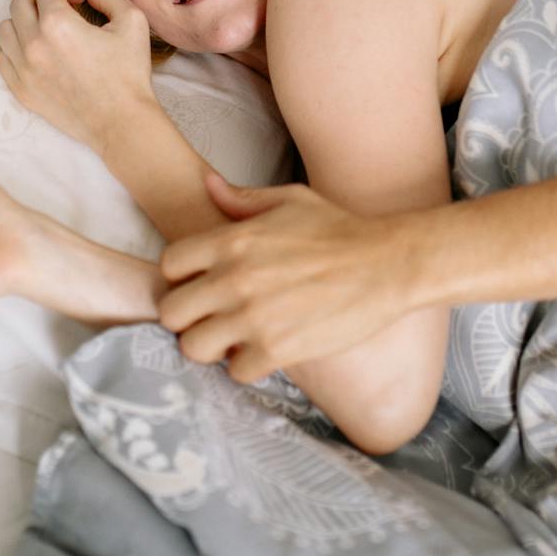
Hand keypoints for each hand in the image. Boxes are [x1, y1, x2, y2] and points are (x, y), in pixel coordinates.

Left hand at [0, 0, 155, 151]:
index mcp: (58, 25)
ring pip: (5, 30)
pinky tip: (37, 53)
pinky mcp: (21, 91)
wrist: (121, 122)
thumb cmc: (128, 74)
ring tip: (46, 32)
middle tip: (62, 12)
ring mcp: (23, 70)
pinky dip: (15, 49)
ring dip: (24, 23)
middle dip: (41, 1)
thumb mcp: (133, 21)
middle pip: (19, 5)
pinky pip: (3, 59)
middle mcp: (33, 45)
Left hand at [158, 174, 412, 383]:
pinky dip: (246, 366)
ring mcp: (254, 317)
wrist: (387, 264)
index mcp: (232, 240)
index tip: (200, 283)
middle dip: (187, 317)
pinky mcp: (278, 349)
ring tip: (232, 338)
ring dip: (211, 346)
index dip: (181, 277)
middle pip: (171, 313)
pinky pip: (235, 371)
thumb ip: (242, 198)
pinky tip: (263, 351)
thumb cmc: (339, 229)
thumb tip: (207, 183)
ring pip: (194, 348)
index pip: (169, 265)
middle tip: (210, 316)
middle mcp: (234, 279)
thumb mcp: (290, 200)